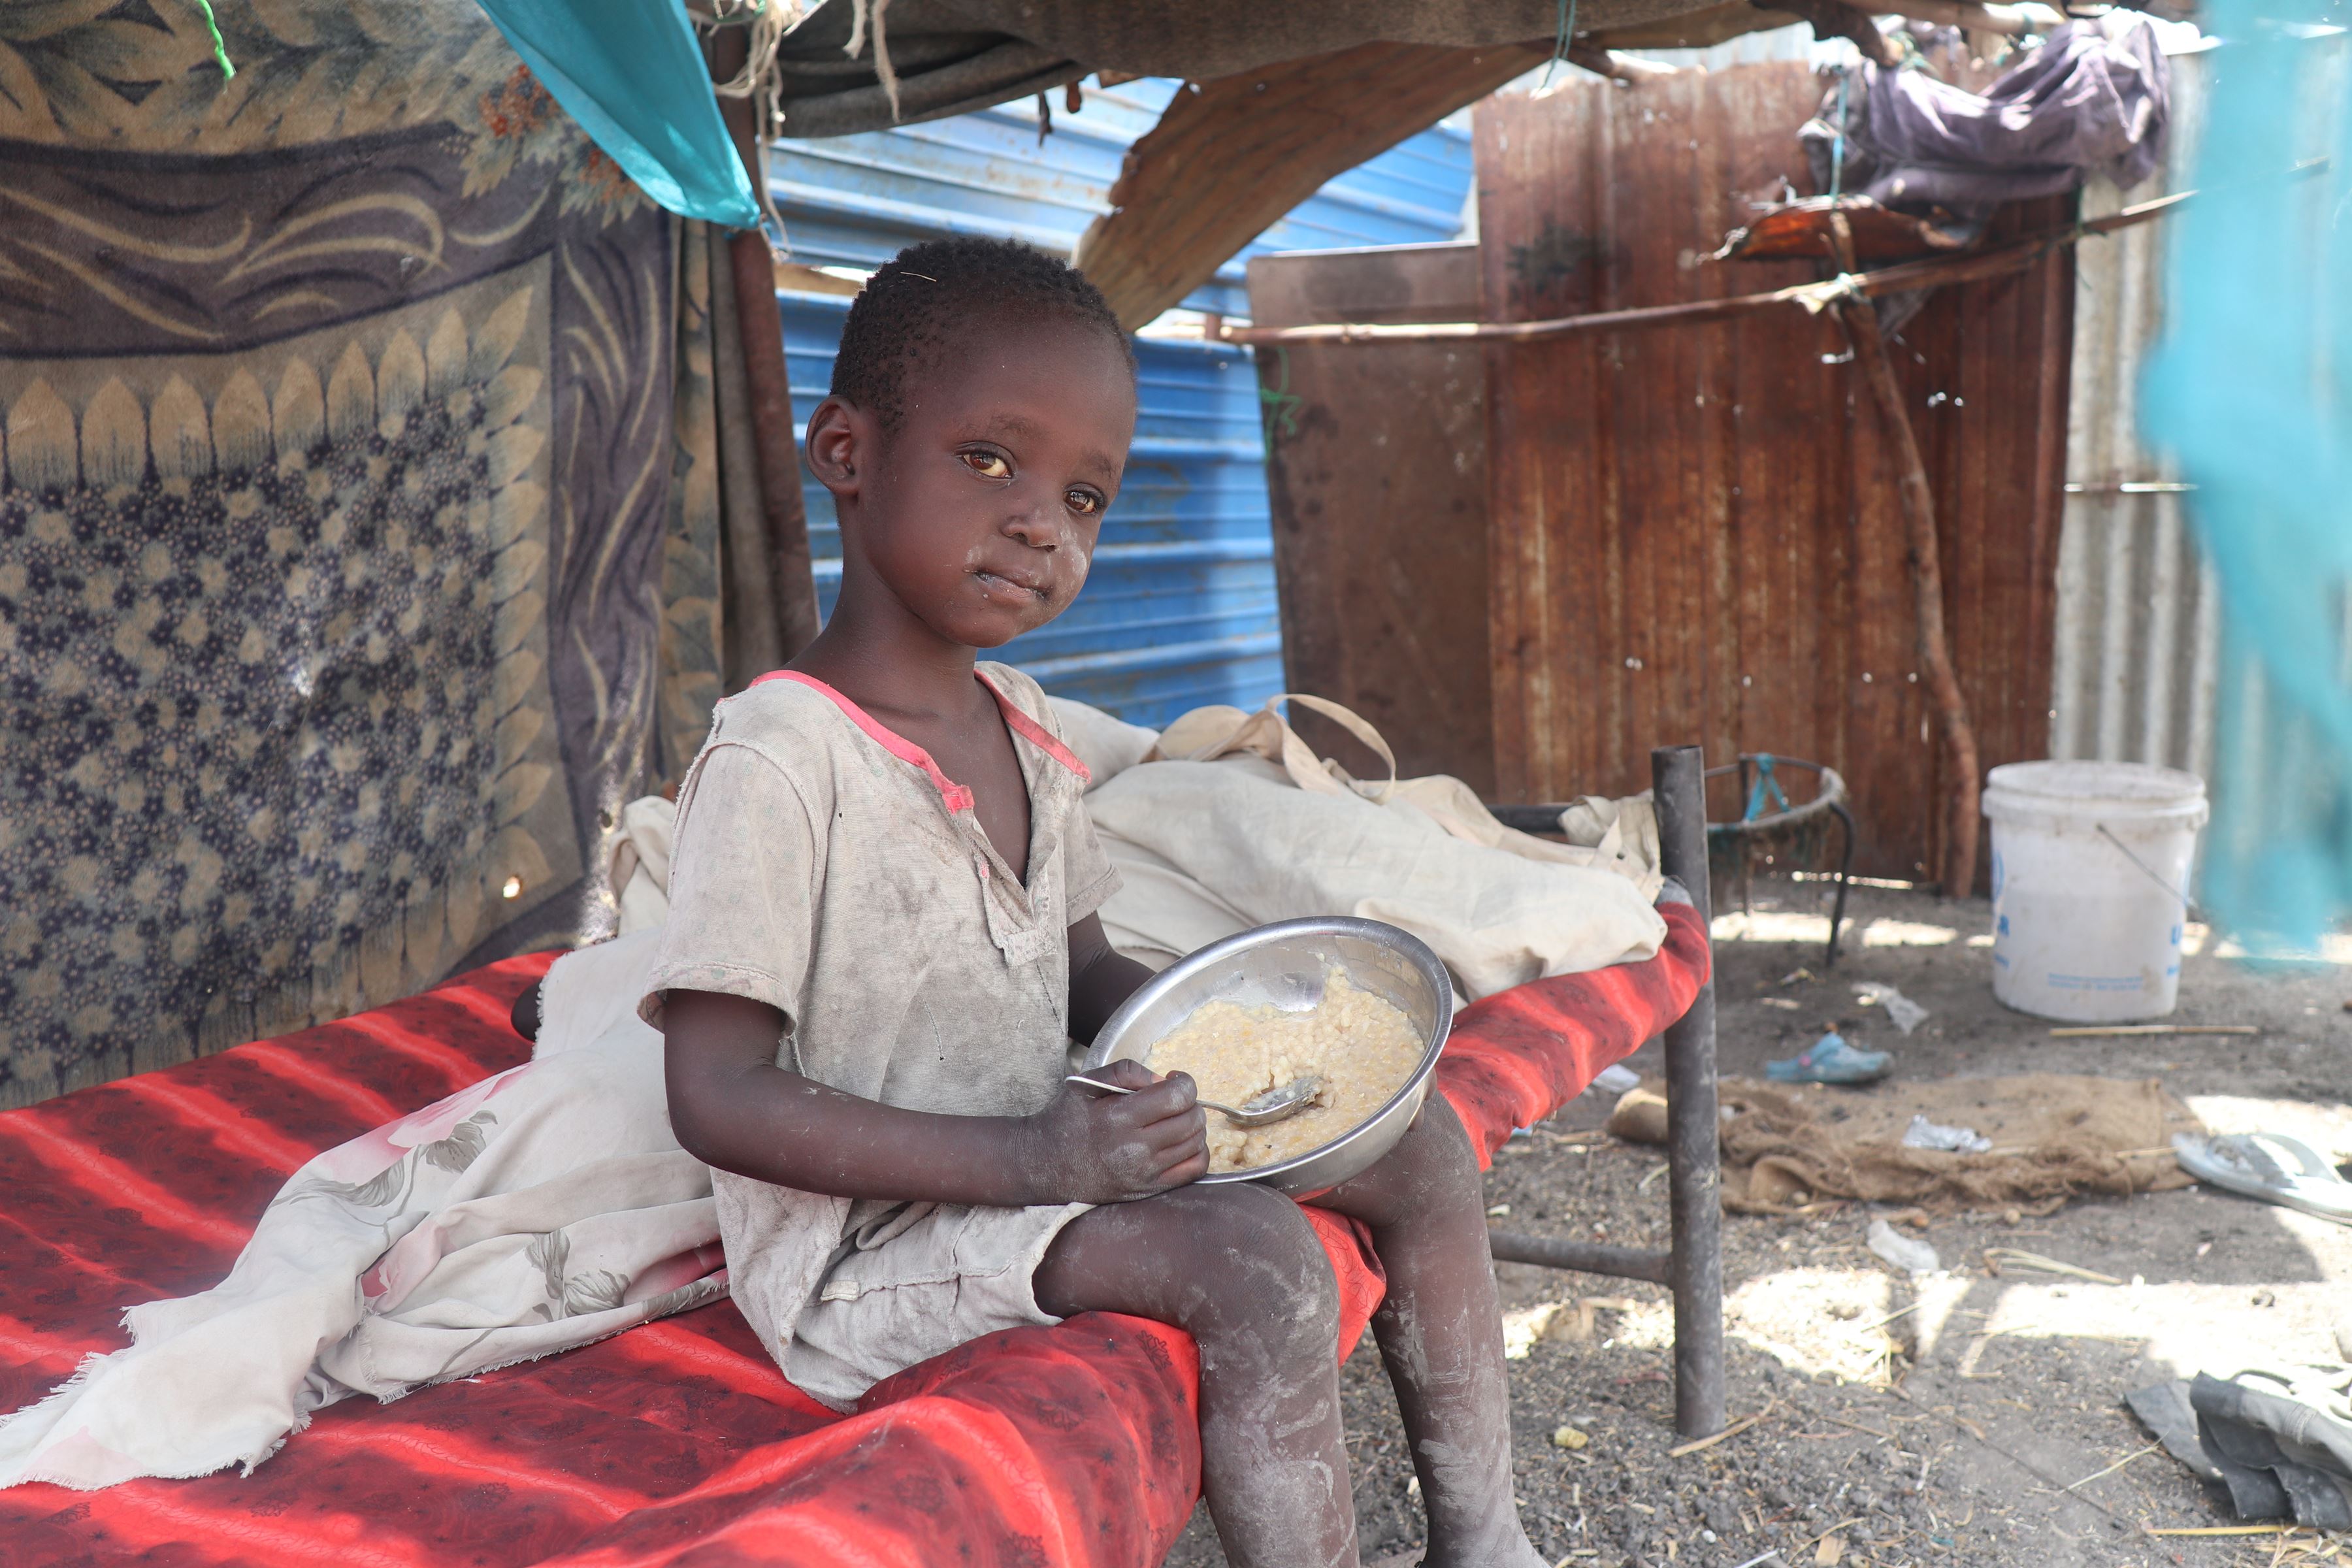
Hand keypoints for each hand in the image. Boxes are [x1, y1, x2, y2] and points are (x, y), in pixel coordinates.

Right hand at [1022, 1058, 1207, 1203]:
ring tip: (1175, 1118)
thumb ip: (1126, 1072)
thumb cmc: (1066, 1119)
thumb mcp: (1086, 1083)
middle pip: (1191, 1119)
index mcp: (1119, 1117)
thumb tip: (1162, 1081)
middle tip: (1172, 1098)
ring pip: (1196, 1143)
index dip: (1184, 1082)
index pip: (1177, 1096)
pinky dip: (1197, 1151)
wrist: (1043, 1164)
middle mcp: (1135, 1149)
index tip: (1172, 1079)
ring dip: (1193, 1124)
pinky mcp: (1148, 1190)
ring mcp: (1144, 1174)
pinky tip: (1182, 1141)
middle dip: (1189, 1102)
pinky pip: (1194, 1170)